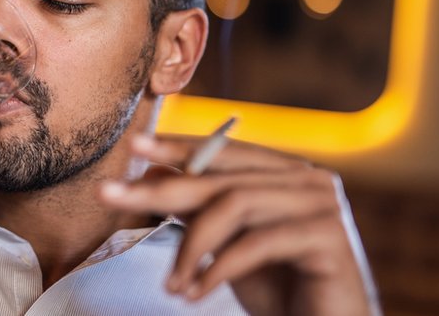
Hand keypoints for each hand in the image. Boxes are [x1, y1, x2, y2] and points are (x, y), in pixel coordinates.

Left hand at [100, 134, 377, 315]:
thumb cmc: (280, 289)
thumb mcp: (227, 243)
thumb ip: (198, 206)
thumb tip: (153, 168)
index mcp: (286, 170)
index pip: (223, 151)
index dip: (177, 146)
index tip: (134, 145)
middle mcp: (309, 178)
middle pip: (220, 176)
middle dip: (159, 188)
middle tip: (108, 194)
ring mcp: (323, 204)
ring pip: (234, 206)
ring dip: (190, 248)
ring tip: (170, 286)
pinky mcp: (330, 237)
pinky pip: (257, 243)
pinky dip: (217, 269)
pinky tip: (193, 294)